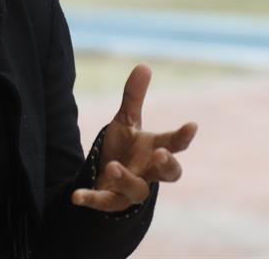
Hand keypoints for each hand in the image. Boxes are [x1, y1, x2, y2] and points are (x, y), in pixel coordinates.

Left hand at [71, 64, 197, 212]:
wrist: (107, 176)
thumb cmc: (125, 147)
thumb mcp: (126, 121)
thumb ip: (134, 97)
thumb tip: (144, 65)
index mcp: (155, 149)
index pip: (174, 144)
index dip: (183, 136)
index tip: (192, 125)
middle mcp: (148, 172)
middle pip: (168, 174)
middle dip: (167, 165)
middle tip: (161, 153)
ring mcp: (131, 189)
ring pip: (138, 191)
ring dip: (126, 179)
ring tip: (112, 166)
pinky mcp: (112, 201)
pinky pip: (104, 203)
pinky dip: (91, 199)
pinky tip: (75, 196)